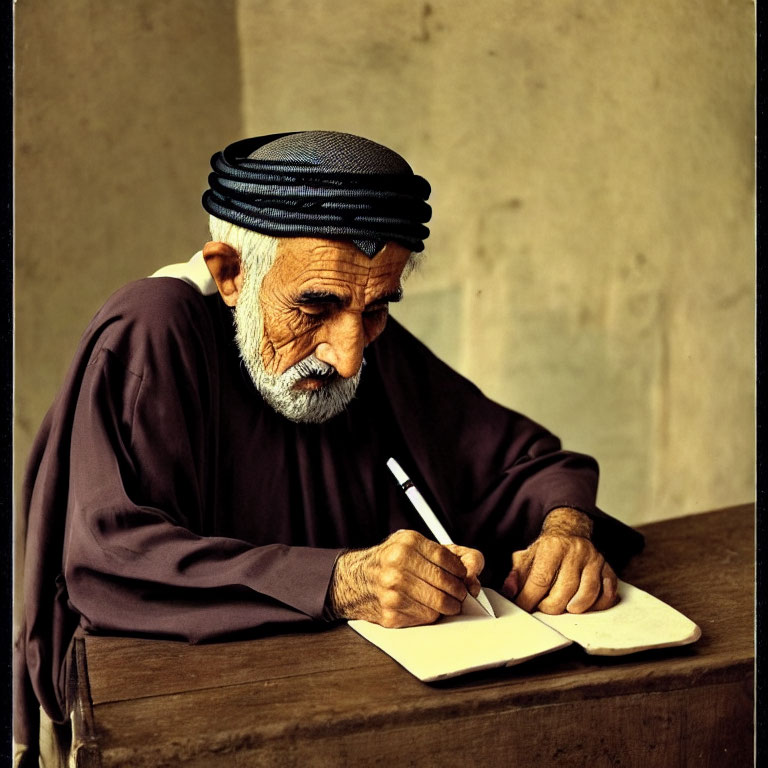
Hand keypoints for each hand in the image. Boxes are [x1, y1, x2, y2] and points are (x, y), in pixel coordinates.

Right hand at [327, 529, 484, 627]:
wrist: (355, 580)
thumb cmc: (391, 561)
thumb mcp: (415, 546)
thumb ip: (450, 554)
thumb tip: (475, 571)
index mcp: (408, 543)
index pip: (449, 560)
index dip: (462, 571)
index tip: (463, 577)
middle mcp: (398, 564)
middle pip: (447, 583)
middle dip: (459, 591)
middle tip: (458, 593)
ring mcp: (393, 590)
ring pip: (439, 604)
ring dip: (448, 606)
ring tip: (444, 601)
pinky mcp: (391, 612)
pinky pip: (426, 618)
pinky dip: (430, 614)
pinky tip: (422, 605)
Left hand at [502, 508, 617, 613]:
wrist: (570, 531)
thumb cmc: (547, 549)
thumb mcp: (527, 556)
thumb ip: (517, 575)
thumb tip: (509, 591)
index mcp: (552, 547)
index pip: (540, 579)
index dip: (529, 599)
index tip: (524, 608)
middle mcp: (575, 551)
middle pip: (565, 589)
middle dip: (551, 606)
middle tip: (543, 608)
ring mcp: (593, 559)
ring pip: (588, 592)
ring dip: (575, 607)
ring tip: (564, 608)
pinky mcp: (607, 567)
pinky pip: (608, 591)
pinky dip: (600, 603)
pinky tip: (588, 606)